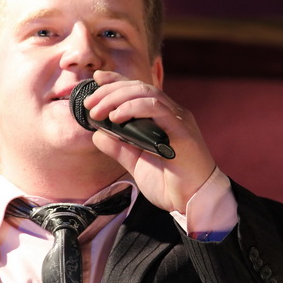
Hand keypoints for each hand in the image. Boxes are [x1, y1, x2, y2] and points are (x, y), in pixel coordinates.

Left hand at [84, 70, 216, 212]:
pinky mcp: (182, 130)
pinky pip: (156, 108)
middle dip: (110, 91)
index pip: (137, 90)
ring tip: (99, 111)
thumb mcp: (135, 162)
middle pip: (138, 87)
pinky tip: (117, 117)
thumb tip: (97, 134)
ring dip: (117, 98)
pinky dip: (133, 108)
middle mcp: (171, 113)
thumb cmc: (170, 183)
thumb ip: (118, 147)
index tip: (96, 80)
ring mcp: (178, 119)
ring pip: (145, 92)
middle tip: (90, 104)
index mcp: (161, 118)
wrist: (192, 202)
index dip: (116, 81)